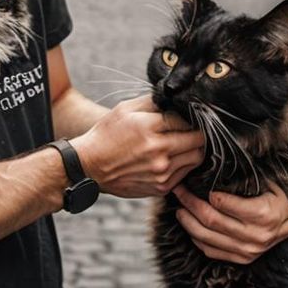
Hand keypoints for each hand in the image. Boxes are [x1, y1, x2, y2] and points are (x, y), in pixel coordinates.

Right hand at [73, 98, 204, 199]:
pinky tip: (172, 159)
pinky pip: (185, 174)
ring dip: (193, 149)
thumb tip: (177, 100)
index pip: (186, 120)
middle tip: (192, 129)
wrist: (89, 167)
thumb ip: (154, 102)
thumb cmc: (106, 135)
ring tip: (182, 144)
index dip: (191, 117)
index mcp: (149, 128)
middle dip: (198, 133)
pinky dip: (184, 165)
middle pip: (198, 140)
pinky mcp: (161, 187)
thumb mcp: (125, 109)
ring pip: (196, 158)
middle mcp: (158, 151)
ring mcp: (161, 172)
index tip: (190, 117)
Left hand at [174, 182, 287, 262]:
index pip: (224, 204)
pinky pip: (210, 251)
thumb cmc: (276, 201)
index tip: (193, 183)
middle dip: (190, 203)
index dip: (205, 193)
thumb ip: (244, 181)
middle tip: (179, 192)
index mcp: (263, 214)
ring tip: (180, 209)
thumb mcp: (267, 185)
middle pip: (211, 220)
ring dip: (188, 222)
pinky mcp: (241, 260)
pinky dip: (196, 238)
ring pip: (206, 237)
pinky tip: (190, 226)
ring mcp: (247, 251)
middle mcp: (255, 236)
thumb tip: (215, 170)